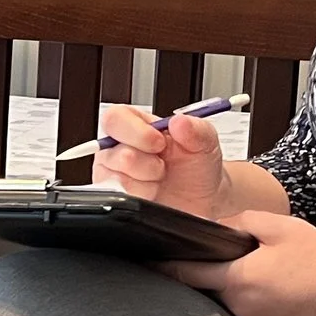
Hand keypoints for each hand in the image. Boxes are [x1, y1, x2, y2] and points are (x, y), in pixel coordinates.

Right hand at [94, 104, 238, 220]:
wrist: (204, 197)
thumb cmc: (197, 164)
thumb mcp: (206, 141)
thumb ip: (196, 129)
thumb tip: (179, 121)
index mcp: (137, 124)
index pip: (115, 118)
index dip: (134, 131)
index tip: (159, 142)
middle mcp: (120, 146)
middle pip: (110, 150)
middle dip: (143, 162)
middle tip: (161, 164)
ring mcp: (115, 172)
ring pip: (114, 176)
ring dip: (145, 181)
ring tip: (160, 178)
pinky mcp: (117, 194)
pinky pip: (119, 197)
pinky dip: (142, 195)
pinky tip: (154, 191)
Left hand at [165, 210, 315, 315]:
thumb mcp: (282, 227)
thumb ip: (242, 220)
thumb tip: (217, 227)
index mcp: (237, 280)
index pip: (184, 274)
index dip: (162, 265)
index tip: (144, 259)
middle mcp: (238, 310)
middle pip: (200, 293)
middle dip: (194, 278)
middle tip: (190, 262)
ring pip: (222, 308)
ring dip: (222, 293)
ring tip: (239, 276)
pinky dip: (244, 308)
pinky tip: (262, 295)